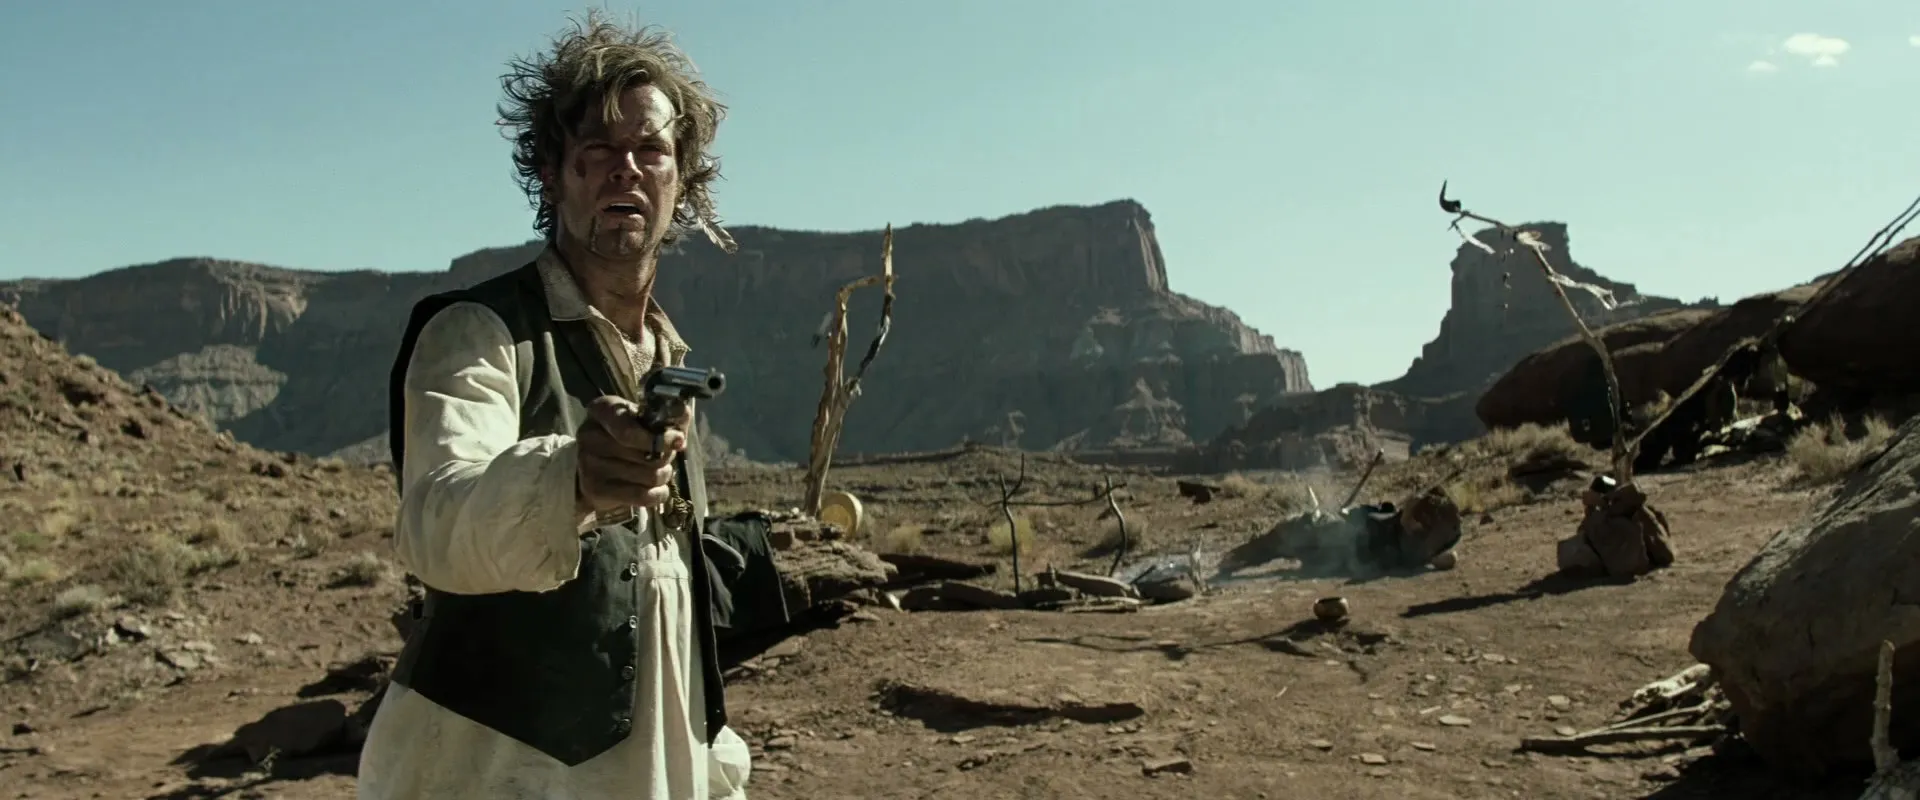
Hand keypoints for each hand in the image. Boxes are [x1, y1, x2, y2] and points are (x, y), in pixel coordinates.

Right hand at [575, 396, 688, 515]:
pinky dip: (658, 494)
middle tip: (666, 457)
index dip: (659, 437)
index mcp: (602, 411)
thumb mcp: (640, 420)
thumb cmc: (622, 437)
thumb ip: (665, 418)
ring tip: (660, 471)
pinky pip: (642, 496)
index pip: (628, 429)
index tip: (679, 440)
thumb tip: (683, 418)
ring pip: (649, 475)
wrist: (590, 467)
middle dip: (666, 456)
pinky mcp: (597, 491)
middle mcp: (590, 436)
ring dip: (664, 475)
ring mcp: (590, 465)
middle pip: (646, 453)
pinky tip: (658, 488)